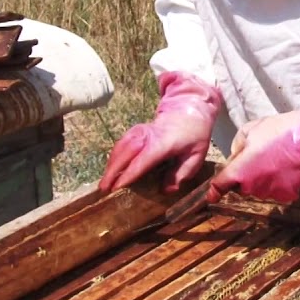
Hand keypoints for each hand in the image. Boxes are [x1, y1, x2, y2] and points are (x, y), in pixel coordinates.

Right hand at [99, 71, 222, 193]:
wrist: (189, 110)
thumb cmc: (194, 135)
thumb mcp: (196, 156)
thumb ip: (182, 173)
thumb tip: (166, 190)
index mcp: (163, 142)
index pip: (142, 159)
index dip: (129, 173)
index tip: (118, 187)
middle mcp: (147, 136)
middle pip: (125, 152)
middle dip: (112, 171)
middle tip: (104, 189)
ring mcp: (139, 131)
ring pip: (120, 147)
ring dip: (110, 165)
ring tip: (104, 183)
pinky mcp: (135, 131)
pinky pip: (121, 144)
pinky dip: (114, 157)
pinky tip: (111, 170)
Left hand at [208, 85, 299, 203]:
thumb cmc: (279, 130)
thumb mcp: (250, 129)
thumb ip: (237, 146)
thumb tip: (236, 157)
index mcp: (240, 171)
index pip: (220, 186)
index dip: (214, 191)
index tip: (211, 195)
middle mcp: (252, 187)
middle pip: (240, 186)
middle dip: (243, 175)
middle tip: (256, 157)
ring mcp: (269, 193)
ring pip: (257, 189)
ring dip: (259, 179)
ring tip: (273, 160)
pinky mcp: (286, 196)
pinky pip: (274, 190)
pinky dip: (276, 182)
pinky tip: (284, 168)